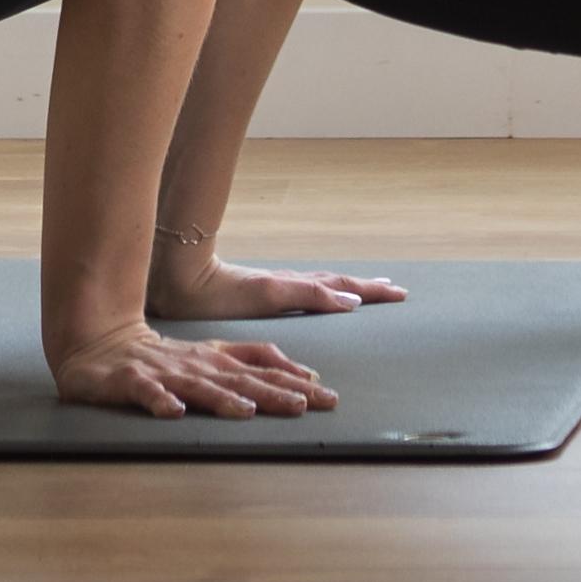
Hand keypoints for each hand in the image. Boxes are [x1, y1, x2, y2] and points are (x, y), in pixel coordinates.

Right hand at [54, 320, 336, 416]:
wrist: (100, 343)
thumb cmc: (164, 357)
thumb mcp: (213, 355)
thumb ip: (253, 361)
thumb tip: (304, 375)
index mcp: (216, 359)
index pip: (262, 369)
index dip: (294, 381)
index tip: (327, 397)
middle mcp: (197, 365)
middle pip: (240, 380)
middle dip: (273, 392)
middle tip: (307, 406)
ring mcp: (164, 373)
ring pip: (199, 386)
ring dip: (223, 398)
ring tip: (248, 410)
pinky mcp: (131, 382)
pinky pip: (146, 393)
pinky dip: (160, 401)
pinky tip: (174, 412)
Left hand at [150, 249, 410, 324]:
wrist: (181, 281)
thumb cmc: (220, 292)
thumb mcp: (270, 295)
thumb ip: (309, 296)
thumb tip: (351, 301)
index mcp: (295, 286)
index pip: (342, 286)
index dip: (371, 291)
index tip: (399, 293)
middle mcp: (289, 285)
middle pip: (335, 283)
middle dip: (365, 287)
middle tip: (393, 290)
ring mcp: (275, 288)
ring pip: (320, 287)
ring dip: (346, 289)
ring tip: (364, 291)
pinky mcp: (259, 295)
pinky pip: (302, 294)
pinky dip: (322, 295)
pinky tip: (317, 299)